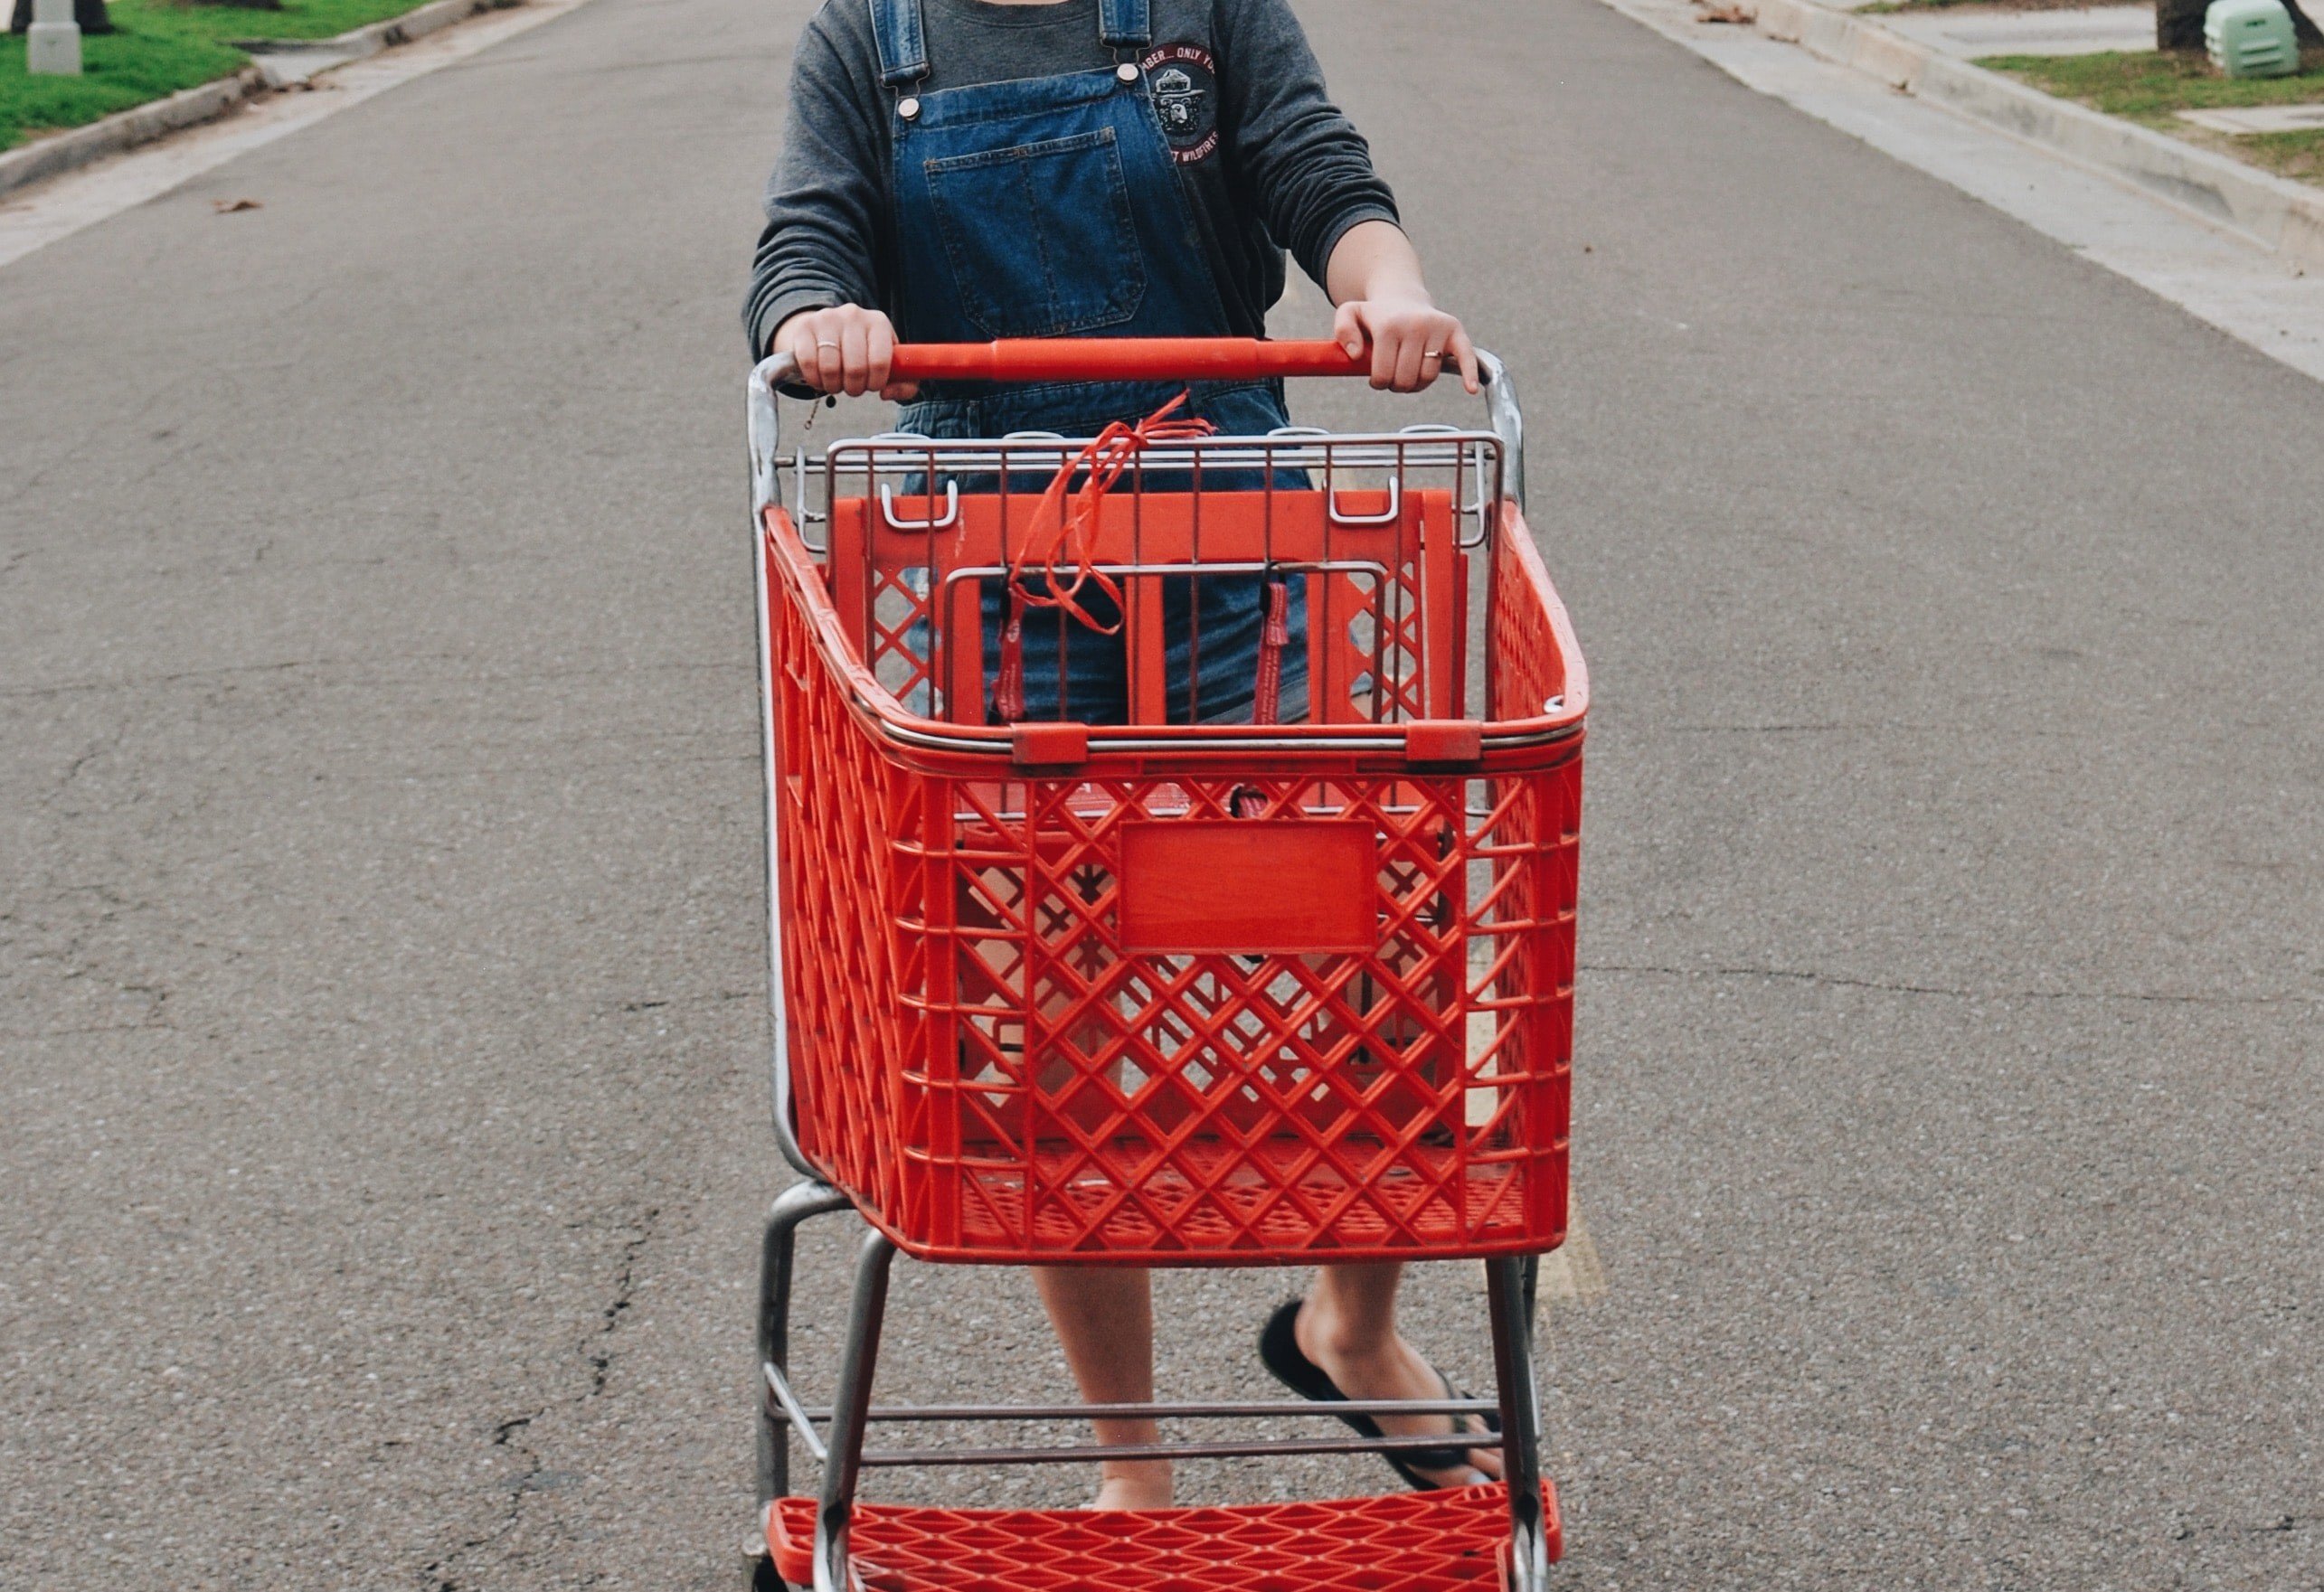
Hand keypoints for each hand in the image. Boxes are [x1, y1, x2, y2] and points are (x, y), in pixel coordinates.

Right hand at [773, 304, 917, 399]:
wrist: (828, 330)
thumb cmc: (864, 352)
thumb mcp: (889, 363)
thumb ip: (904, 383)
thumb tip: (887, 393)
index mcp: (878, 322)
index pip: (880, 361)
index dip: (876, 383)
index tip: (872, 386)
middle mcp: (853, 315)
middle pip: (855, 367)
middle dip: (855, 387)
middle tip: (853, 388)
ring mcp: (827, 318)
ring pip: (830, 368)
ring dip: (834, 386)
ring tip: (837, 383)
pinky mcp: (805, 326)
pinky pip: (808, 363)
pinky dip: (815, 380)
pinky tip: (820, 379)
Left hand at [1331, 294, 1477, 394]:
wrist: (1402, 299)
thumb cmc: (1376, 316)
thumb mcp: (1350, 314)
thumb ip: (1342, 330)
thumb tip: (1354, 354)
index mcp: (1389, 325)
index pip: (1383, 374)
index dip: (1378, 382)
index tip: (1377, 377)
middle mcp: (1415, 325)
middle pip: (1405, 379)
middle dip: (1396, 384)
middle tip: (1393, 375)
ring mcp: (1437, 328)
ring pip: (1427, 377)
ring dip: (1416, 384)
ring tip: (1409, 371)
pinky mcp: (1455, 331)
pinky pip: (1465, 357)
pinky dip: (1469, 374)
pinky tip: (1470, 389)